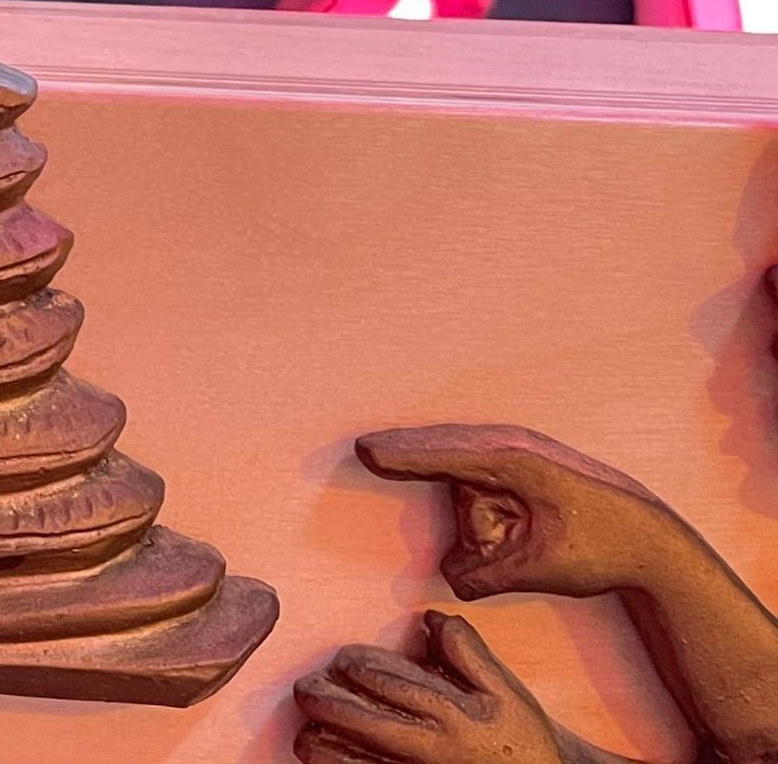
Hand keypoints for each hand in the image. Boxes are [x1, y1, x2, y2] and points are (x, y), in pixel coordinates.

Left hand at [295, 611, 571, 763]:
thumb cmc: (520, 739)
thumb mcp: (504, 690)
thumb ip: (466, 650)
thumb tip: (430, 619)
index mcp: (447, 714)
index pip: (385, 682)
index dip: (354, 666)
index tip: (342, 660)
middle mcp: (425, 748)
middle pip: (355, 720)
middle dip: (321, 699)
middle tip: (307, 688)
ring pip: (342, 760)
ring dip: (319, 739)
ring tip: (312, 725)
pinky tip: (326, 752)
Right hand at [358, 425, 679, 601]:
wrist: (657, 541)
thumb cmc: (602, 548)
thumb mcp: (538, 569)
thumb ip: (483, 574)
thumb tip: (450, 578)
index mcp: (516, 463)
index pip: (445, 455)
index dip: (404, 454)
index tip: (366, 450)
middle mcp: (516, 445)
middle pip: (448, 456)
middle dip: (412, 455)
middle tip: (367, 450)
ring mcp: (523, 448)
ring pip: (468, 476)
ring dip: (468, 504)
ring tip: (503, 546)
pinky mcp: (528, 461)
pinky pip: (483, 474)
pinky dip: (472, 490)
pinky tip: (479, 514)